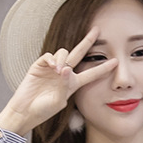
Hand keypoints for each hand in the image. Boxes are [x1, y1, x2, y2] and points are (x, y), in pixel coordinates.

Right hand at [0, 27, 117, 135]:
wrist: (25, 111)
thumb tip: (66, 68)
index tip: (116, 62)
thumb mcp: (59, 101)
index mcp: (72, 84)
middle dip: (88, 42)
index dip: (103, 68)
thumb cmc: (43, 110)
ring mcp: (52, 68)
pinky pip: (49, 55)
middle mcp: (64, 73)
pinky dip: (52, 59)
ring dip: (63, 59)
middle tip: (97, 30)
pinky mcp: (39, 66)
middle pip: (79, 54)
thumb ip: (64, 85)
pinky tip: (52, 66)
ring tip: (58, 71)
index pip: (91, 74)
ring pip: (64, 53)